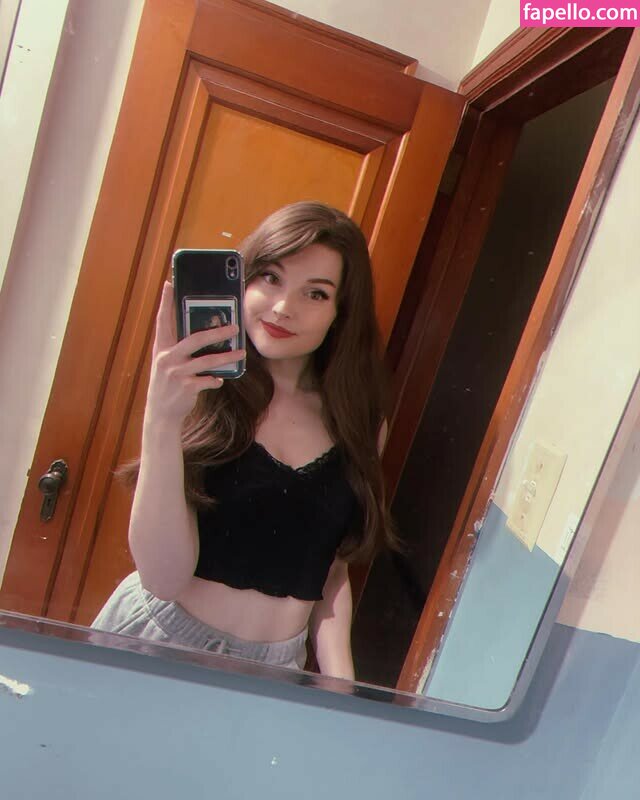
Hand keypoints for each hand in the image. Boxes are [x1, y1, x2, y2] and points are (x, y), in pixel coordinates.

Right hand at [145, 282, 244, 426]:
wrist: (160, 413)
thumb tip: (202, 334)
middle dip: (216, 332)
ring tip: (241, 353)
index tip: (169, 284)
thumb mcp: (166, 363)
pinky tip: (220, 379)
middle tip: (234, 327)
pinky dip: (215, 380)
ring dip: (226, 357)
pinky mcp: (186, 388)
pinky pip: (207, 381)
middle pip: (194, 340)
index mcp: (161, 348)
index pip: (163, 321)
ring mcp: (176, 373)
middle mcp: (167, 358)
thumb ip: (177, 348)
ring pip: (207, 361)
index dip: (166, 302)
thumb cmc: (167, 384)